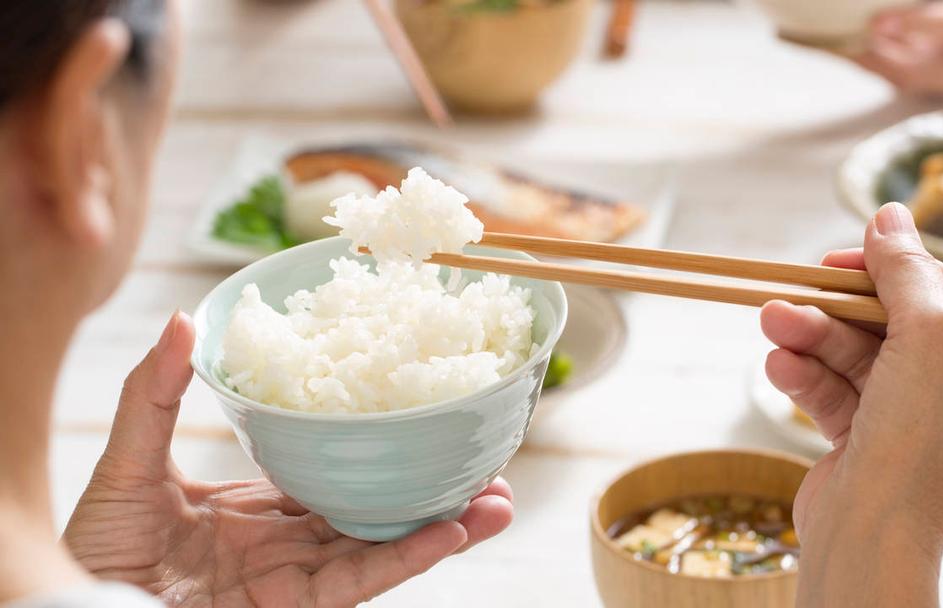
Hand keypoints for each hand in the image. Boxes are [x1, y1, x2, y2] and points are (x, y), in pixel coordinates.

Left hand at [63, 312, 513, 606]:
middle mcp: (288, 542)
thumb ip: (155, 395)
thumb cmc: (94, 547)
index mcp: (260, 506)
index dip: (381, 444)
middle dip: (434, 489)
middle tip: (489, 460)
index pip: (334, 469)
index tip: (422, 411)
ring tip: (499, 500)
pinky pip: (359, 581)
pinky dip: (408, 557)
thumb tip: (180, 319)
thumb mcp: (129, 461)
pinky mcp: (294, 607)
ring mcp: (295, 577)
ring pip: (384, 546)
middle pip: (376, 508)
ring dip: (445, 526)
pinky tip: (452, 532)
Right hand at [759, 203, 942, 605]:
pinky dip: (805, 375)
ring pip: (854, 356)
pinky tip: (777, 365)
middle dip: (836, 308)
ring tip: (770, 321)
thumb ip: (907, 271)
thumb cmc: (920, 441)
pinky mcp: (866, 440)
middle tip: (792, 289)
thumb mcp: (928, 335)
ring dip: (810, 337)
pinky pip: (835, 391)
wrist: (871, 536)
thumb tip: (891, 215)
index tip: (843, 256)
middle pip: (892, 324)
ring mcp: (912, 420)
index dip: (894, 269)